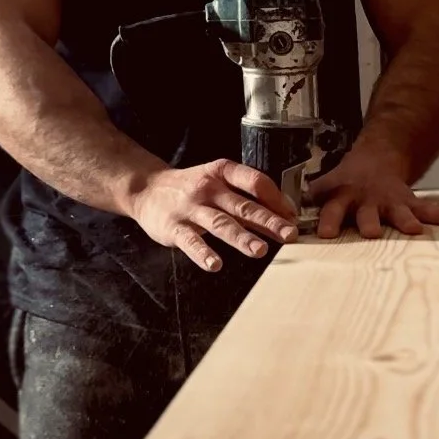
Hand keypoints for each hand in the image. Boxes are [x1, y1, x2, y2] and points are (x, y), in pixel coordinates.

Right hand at [129, 159, 296, 272]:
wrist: (146, 189)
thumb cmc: (191, 188)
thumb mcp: (217, 182)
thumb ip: (245, 198)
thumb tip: (283, 216)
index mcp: (222, 173)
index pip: (254, 181)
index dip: (276, 198)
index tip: (292, 215)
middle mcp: (208, 188)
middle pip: (242, 206)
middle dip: (268, 220)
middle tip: (290, 234)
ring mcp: (191, 208)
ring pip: (220, 224)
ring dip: (241, 237)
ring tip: (260, 250)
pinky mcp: (174, 228)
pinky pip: (190, 242)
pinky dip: (203, 254)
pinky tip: (215, 265)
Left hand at [308, 144, 438, 239]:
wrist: (377, 158)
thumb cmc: (346, 182)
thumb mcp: (325, 186)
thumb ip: (311, 202)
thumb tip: (285, 218)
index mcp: (343, 197)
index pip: (332, 209)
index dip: (329, 221)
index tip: (326, 234)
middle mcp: (367, 200)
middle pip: (367, 213)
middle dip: (369, 223)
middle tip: (370, 233)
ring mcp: (389, 201)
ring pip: (398, 212)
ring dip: (405, 221)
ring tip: (414, 230)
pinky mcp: (408, 202)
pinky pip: (426, 209)